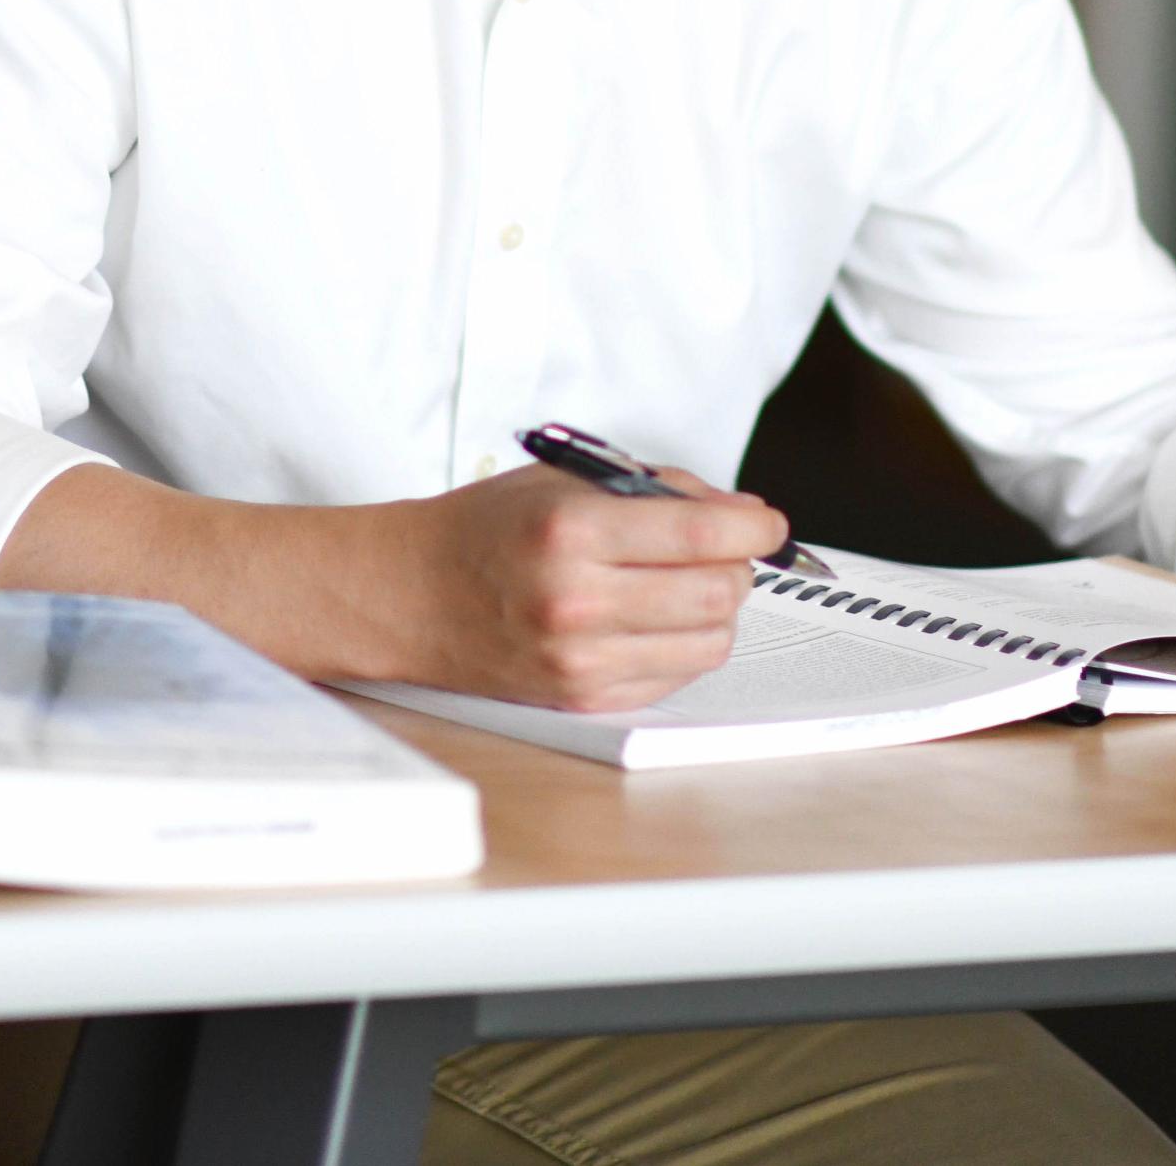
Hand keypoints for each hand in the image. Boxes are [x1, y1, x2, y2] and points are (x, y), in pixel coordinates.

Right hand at [375, 461, 787, 712]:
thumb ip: (658, 489)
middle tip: (723, 551)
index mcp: (573, 531)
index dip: (755, 528)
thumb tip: (742, 516)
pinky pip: (674, 676)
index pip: (703, 536)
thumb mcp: (564, 478)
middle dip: (738, 567)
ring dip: (717, 610)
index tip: (767, 524)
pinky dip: (685, 645)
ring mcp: (579, 658)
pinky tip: (657, 619)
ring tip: (688, 585)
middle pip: (718, 594)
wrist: (408, 595)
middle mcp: (578, 600)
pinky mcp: (581, 697)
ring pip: (709, 642)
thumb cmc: (486, 529)